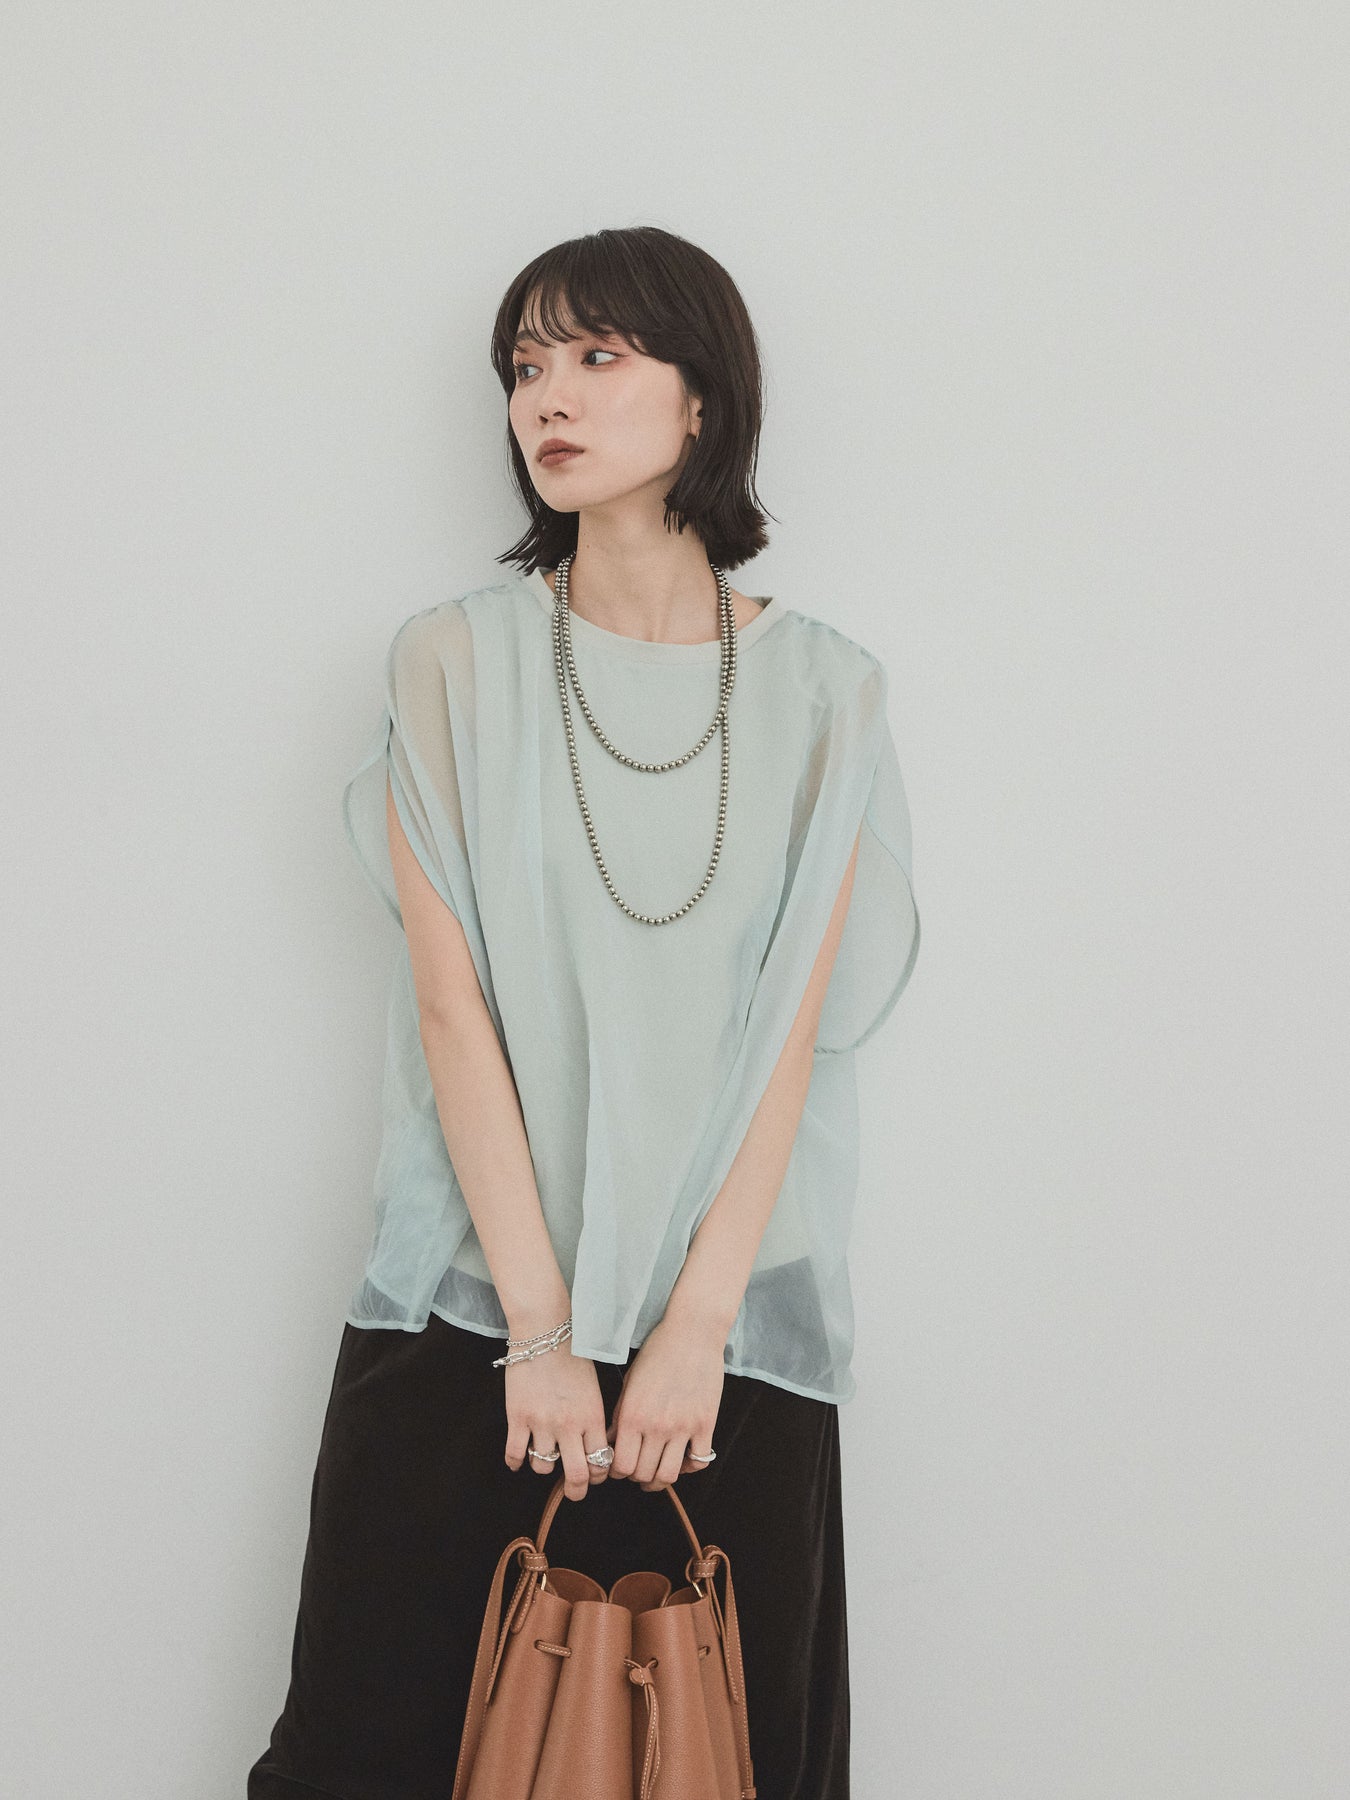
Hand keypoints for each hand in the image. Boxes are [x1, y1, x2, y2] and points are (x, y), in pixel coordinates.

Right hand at [503, 1346, 611, 1502]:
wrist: (544, 1330)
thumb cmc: (574, 1352)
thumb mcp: (595, 1386)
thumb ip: (595, 1417)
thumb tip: (596, 1444)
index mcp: (592, 1417)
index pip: (601, 1462)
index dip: (599, 1475)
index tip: (594, 1475)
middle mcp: (569, 1425)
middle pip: (577, 1476)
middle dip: (577, 1491)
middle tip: (574, 1492)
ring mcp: (542, 1423)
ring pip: (543, 1467)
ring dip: (545, 1467)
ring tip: (545, 1459)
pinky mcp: (517, 1418)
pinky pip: (515, 1454)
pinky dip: (516, 1462)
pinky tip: (517, 1462)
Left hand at [607, 1311, 725, 1491]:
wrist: (691, 1333)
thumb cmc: (657, 1352)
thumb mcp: (630, 1382)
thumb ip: (619, 1415)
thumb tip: (610, 1442)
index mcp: (632, 1415)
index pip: (621, 1466)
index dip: (618, 1473)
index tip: (620, 1468)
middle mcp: (656, 1426)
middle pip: (644, 1474)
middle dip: (638, 1478)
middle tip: (639, 1471)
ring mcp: (683, 1427)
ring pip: (670, 1475)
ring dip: (661, 1479)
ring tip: (658, 1472)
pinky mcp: (706, 1424)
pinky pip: (699, 1461)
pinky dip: (691, 1466)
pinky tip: (684, 1458)